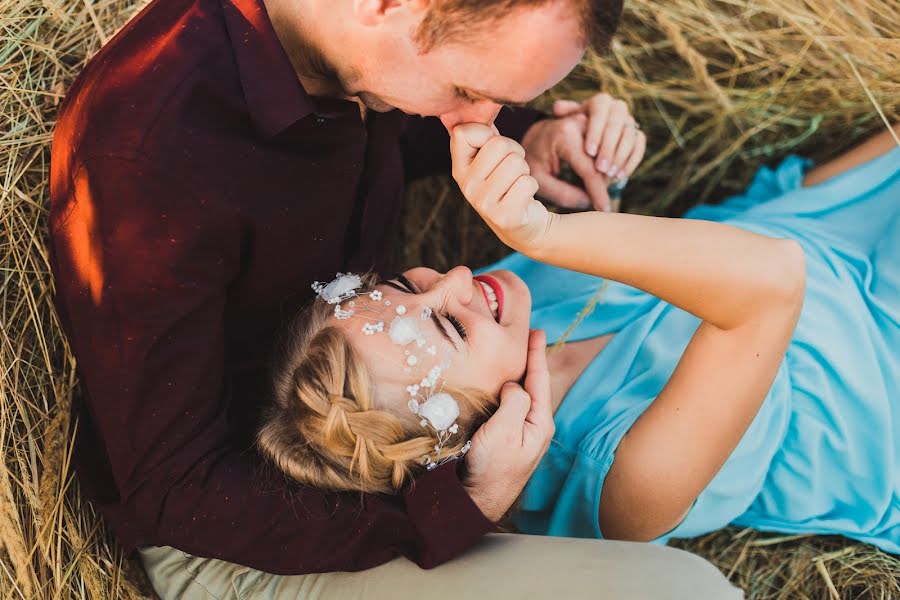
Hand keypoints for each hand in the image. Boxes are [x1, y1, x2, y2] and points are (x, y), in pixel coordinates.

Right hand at [449, 123, 553, 253]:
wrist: (523, 224)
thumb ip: (482, 130)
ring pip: (516, 163)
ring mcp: (483, 204)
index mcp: (459, 168)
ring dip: (524, 170)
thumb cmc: (507, 181)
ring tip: (517, 183)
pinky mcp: (504, 216)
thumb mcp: (490, 156)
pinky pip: (527, 182)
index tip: (492, 148)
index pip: (464, 133)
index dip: (487, 134)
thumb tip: (481, 101)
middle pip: (499, 145)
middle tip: (512, 169)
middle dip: (515, 152)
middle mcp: (466, 186)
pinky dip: (532, 186)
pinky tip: (523, 198)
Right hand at [462, 330, 553, 521]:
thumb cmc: (491, 470)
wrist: (476, 501)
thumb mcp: (505, 432)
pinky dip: (504, 390)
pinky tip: (496, 384)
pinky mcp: (505, 439)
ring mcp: (520, 434)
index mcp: (539, 423)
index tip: (537, 331)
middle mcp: (533, 427)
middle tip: (524, 335)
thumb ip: (515, 402)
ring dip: (516, 374)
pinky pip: (508, 407)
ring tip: (512, 353)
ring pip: (520, 395)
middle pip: (533, 385)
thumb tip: (514, 385)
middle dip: (529, 360)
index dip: (536, 354)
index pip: (539, 380)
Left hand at [521, 93, 645, 211]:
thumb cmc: (537, 159)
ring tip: (615, 180)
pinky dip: (633, 154)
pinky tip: (623, 173)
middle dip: (611, 168)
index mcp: (564, 131)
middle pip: (611, 141)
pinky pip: (634, 135)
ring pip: (627, 133)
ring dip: (624, 159)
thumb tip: (587, 201)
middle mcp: (584, 118)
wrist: (540, 136)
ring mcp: (599, 118)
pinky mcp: (610, 122)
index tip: (603, 208)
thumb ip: (561, 192)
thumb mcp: (539, 178)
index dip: (598, 189)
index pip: (588, 163)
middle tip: (606, 188)